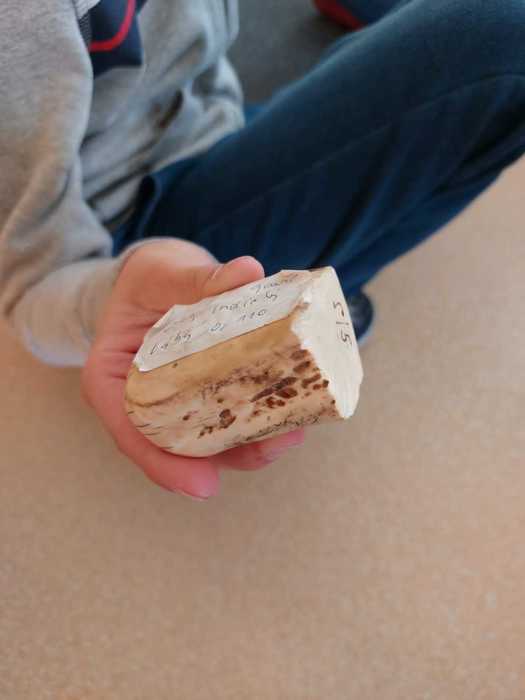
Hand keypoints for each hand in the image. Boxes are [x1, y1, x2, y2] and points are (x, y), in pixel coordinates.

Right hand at [82, 240, 304, 499]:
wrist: (164, 281)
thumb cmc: (150, 278)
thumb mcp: (162, 272)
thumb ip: (199, 277)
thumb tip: (246, 272)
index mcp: (112, 379)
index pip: (130, 431)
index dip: (163, 464)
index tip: (204, 485)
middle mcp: (145, 403)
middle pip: (179, 447)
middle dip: (227, 457)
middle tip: (273, 447)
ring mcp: (181, 406)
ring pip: (212, 441)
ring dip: (253, 443)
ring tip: (292, 432)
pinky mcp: (211, 398)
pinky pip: (233, 418)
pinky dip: (261, 419)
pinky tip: (293, 413)